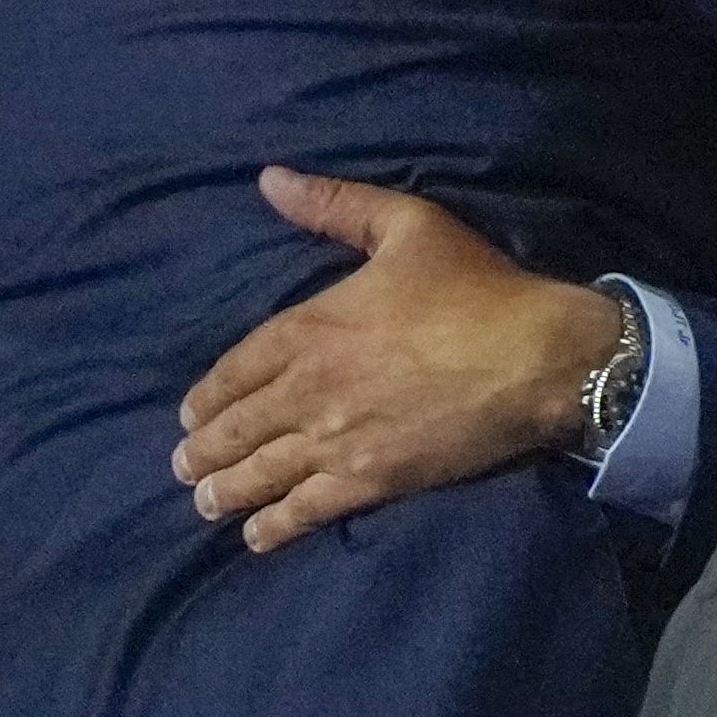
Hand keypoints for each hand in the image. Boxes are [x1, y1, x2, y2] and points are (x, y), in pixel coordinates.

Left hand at [173, 168, 625, 552]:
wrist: (534, 357)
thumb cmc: (474, 286)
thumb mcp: (405, 224)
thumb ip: (334, 205)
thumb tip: (268, 179)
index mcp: (311, 328)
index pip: (239, 366)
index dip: (209, 394)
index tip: (189, 413)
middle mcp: (310, 389)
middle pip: (241, 425)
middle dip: (205, 448)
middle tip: (182, 466)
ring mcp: (338, 440)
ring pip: (264, 471)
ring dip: (227, 489)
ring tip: (204, 502)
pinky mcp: (373, 480)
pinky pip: (308, 508)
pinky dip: (276, 525)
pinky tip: (256, 536)